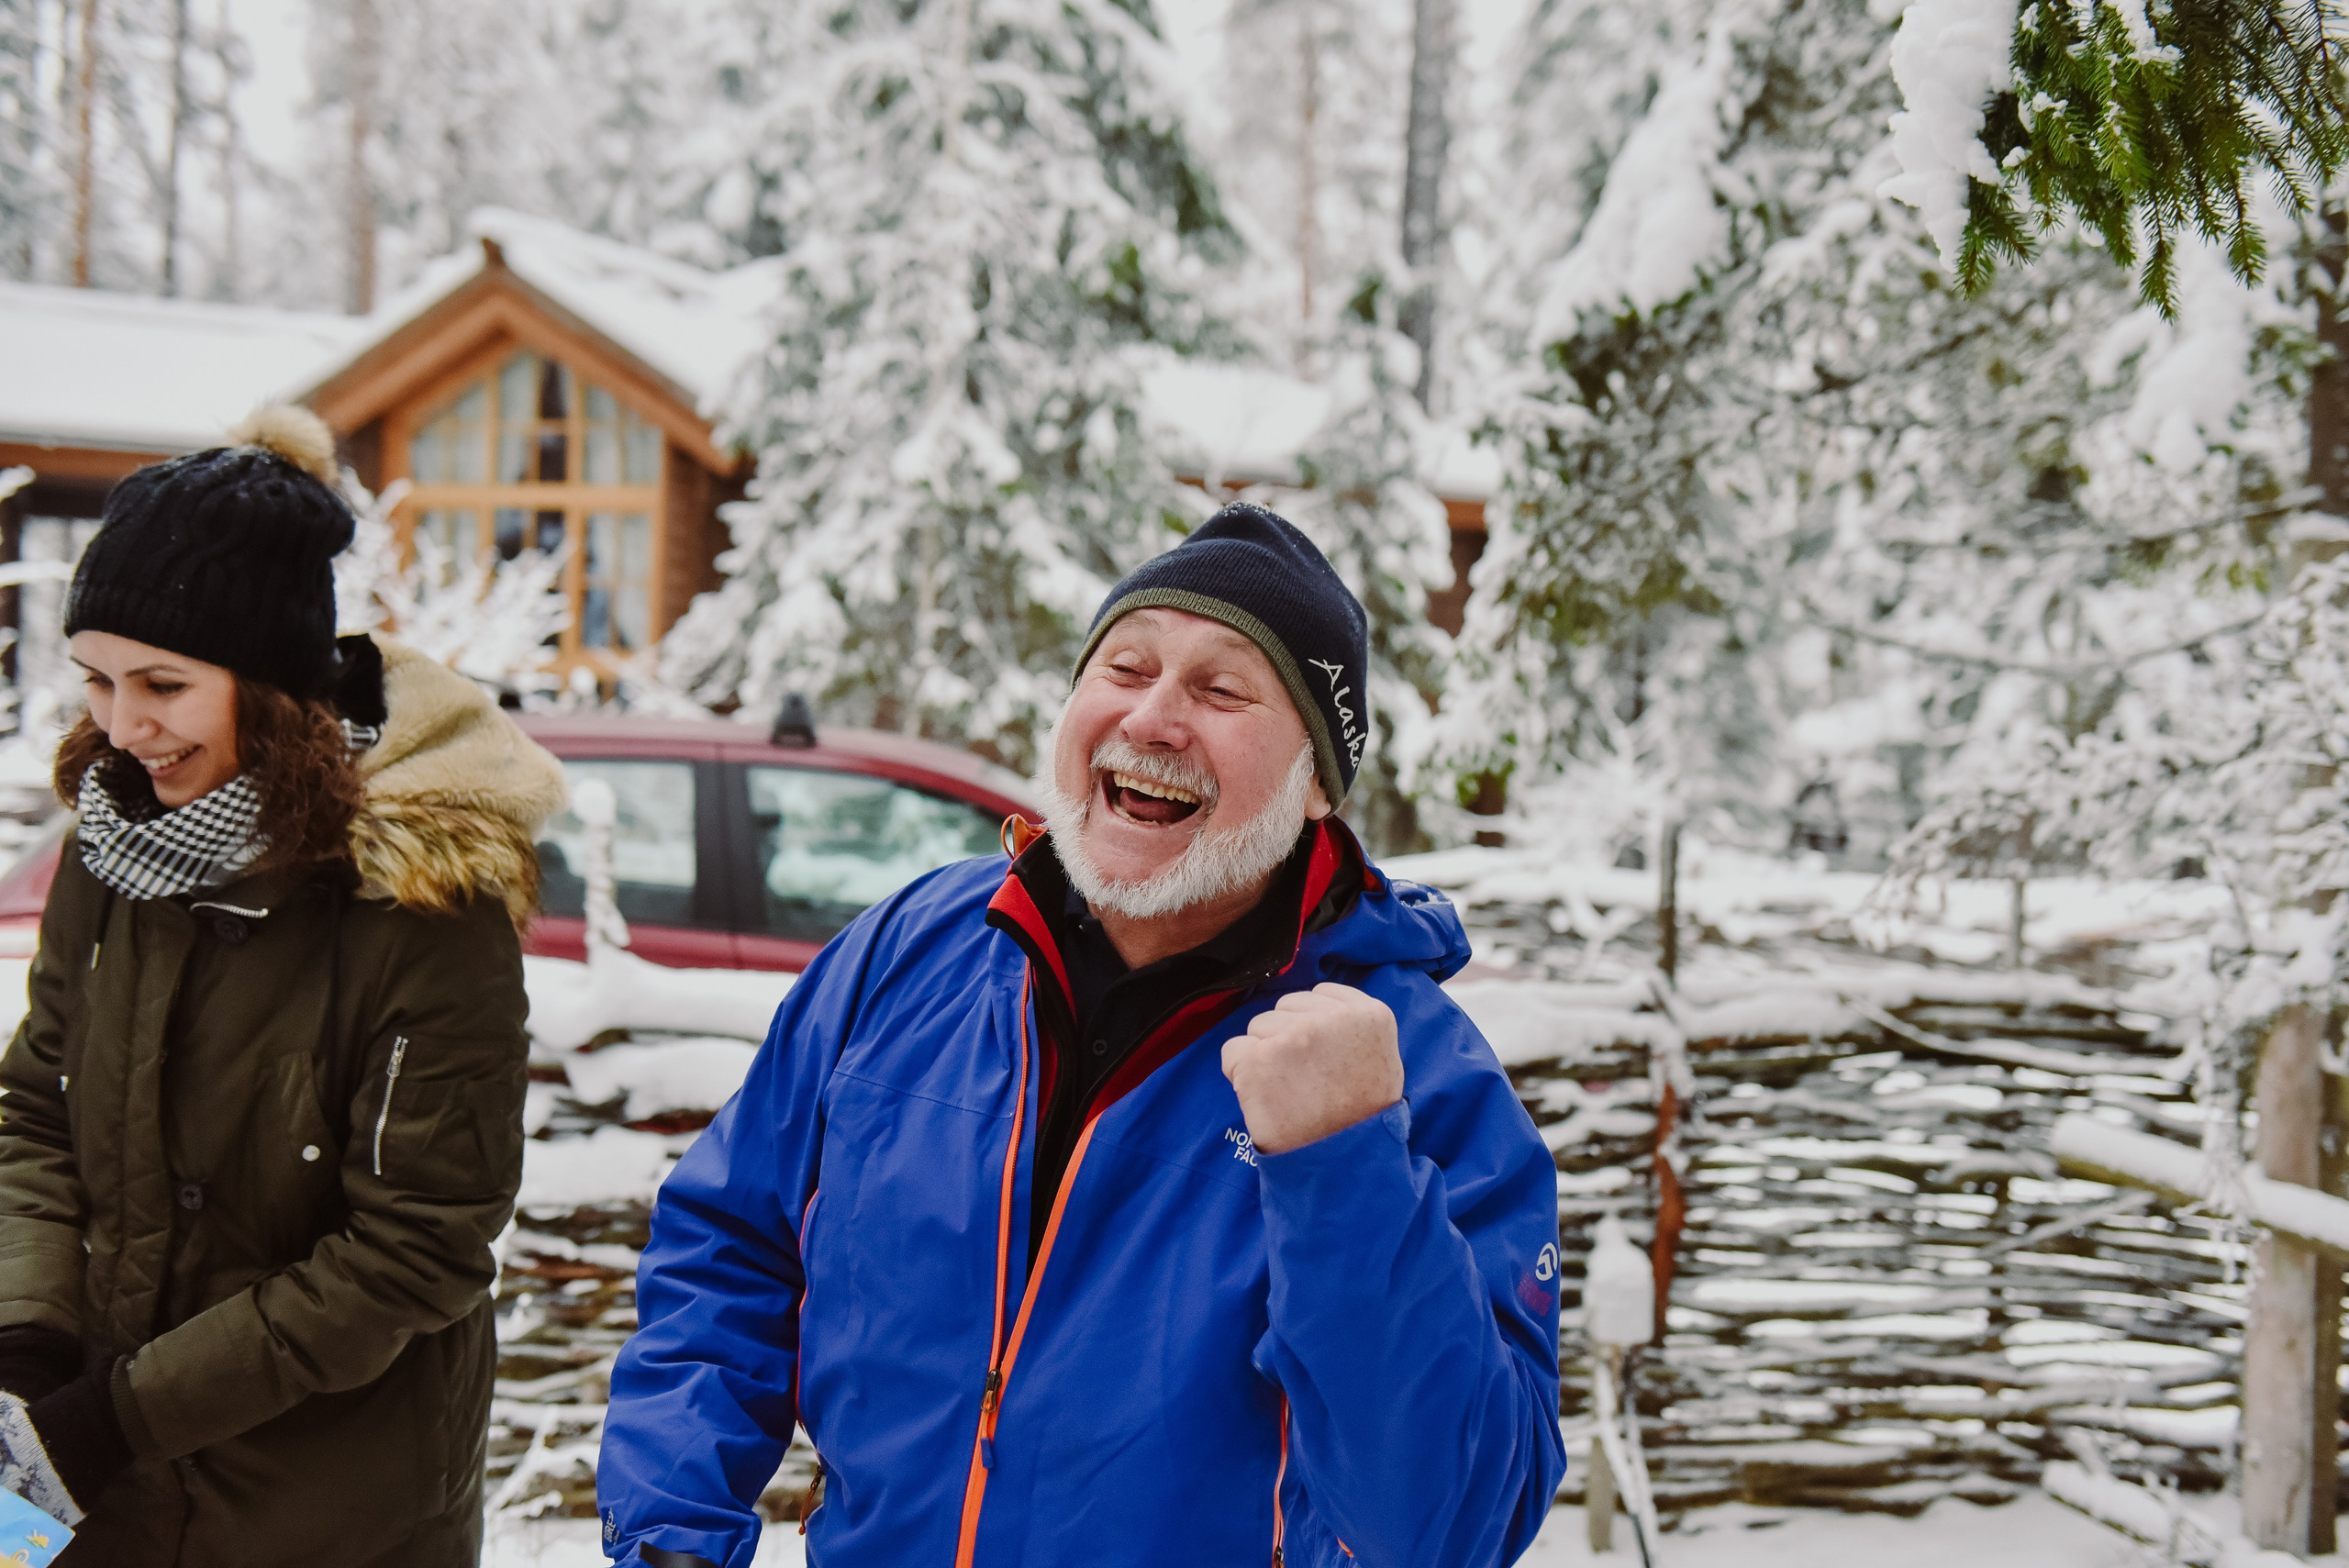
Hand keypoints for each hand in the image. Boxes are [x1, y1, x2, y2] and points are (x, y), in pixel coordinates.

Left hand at [1220, 983, 1402, 1155]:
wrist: (1343, 1163)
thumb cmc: (1362, 1116)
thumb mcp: (1382, 1057)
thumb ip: (1353, 1025)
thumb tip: (1315, 1007)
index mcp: (1369, 1014)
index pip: (1320, 996)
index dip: (1314, 1027)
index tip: (1322, 1057)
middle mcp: (1331, 1018)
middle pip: (1286, 1009)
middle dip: (1287, 1038)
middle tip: (1306, 1079)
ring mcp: (1293, 1037)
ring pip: (1258, 1027)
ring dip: (1265, 1055)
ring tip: (1288, 1090)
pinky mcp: (1258, 1060)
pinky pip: (1232, 1051)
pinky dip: (1240, 1073)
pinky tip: (1264, 1095)